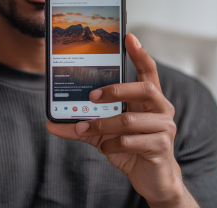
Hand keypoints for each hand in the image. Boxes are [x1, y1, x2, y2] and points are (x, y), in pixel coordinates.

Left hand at [47, 34, 198, 207]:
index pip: (148, 70)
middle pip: (142, 88)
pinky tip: (105, 147)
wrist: (152, 178)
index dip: (140, 53)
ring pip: (129, 119)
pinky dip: (111, 144)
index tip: (129, 36)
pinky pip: (130, 141)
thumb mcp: (105, 134)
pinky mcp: (161, 146)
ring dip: (102, 124)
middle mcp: (161, 108)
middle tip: (91, 96)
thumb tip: (51, 124)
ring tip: (85, 128)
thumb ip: (82, 126)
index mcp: (150, 99)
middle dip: (114, 91)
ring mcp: (164, 127)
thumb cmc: (131, 147)